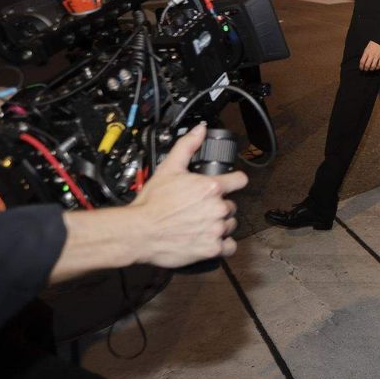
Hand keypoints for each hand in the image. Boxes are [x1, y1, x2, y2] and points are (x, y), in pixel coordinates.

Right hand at [129, 124, 248, 266]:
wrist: (139, 232)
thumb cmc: (152, 202)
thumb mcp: (169, 168)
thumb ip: (187, 146)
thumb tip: (200, 129)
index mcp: (211, 187)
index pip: (240, 180)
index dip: (235, 181)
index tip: (231, 184)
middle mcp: (218, 208)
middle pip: (231, 205)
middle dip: (219, 206)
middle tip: (201, 209)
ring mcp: (216, 229)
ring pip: (230, 225)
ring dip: (220, 225)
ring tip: (202, 224)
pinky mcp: (212, 248)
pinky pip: (229, 247)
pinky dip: (222, 245)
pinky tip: (209, 240)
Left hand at [359, 40, 379, 71]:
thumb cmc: (373, 44)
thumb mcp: (367, 48)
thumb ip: (365, 55)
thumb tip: (363, 63)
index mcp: (366, 52)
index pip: (362, 61)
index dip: (361, 66)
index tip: (361, 68)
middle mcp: (371, 55)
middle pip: (367, 65)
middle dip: (365, 69)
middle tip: (365, 70)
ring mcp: (377, 56)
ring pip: (373, 66)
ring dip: (371, 69)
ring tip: (370, 69)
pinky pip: (379, 65)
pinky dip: (377, 68)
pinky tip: (376, 68)